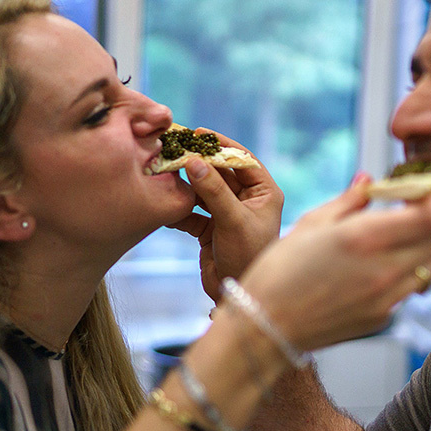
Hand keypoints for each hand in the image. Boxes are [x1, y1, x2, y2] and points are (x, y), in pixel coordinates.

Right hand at [167, 131, 283, 299]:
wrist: (236, 296)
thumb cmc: (248, 257)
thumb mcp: (232, 220)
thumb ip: (213, 190)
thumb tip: (193, 160)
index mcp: (265, 193)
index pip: (243, 159)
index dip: (221, 145)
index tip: (198, 134)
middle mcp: (249, 201)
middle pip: (221, 172)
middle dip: (198, 163)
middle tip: (174, 149)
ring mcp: (229, 214)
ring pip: (204, 190)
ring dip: (186, 184)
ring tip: (164, 172)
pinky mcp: (211, 229)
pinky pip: (192, 211)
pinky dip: (179, 208)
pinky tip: (164, 203)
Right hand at [237, 175, 430, 352]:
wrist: (266, 326)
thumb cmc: (280, 270)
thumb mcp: (311, 224)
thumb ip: (350, 200)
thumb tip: (370, 180)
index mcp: (363, 238)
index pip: (430, 216)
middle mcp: (382, 269)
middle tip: (425, 205)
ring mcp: (386, 297)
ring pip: (430, 266)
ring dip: (428, 246)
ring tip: (407, 234)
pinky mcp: (383, 317)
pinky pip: (411, 288)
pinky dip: (410, 271)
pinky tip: (386, 263)